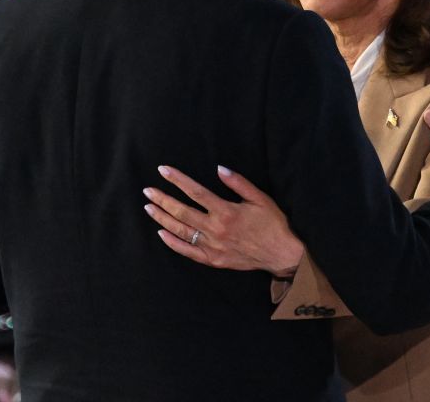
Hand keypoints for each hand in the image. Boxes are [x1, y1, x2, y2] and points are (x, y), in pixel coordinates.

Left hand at [143, 165, 304, 276]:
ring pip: (181, 231)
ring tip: (149, 208)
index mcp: (226, 211)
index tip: (163, 171)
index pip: (195, 192)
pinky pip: (189, 252)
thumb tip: (219, 169)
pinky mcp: (214, 260)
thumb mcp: (260, 198)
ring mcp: (213, 246)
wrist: (282, 254)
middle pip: (182, 211)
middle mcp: (216, 229)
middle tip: (148, 191)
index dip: (178, 180)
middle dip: (162, 199)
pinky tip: (162, 234)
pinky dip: (173, 243)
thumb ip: (238, 183)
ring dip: (163, 218)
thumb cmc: (273, 224)